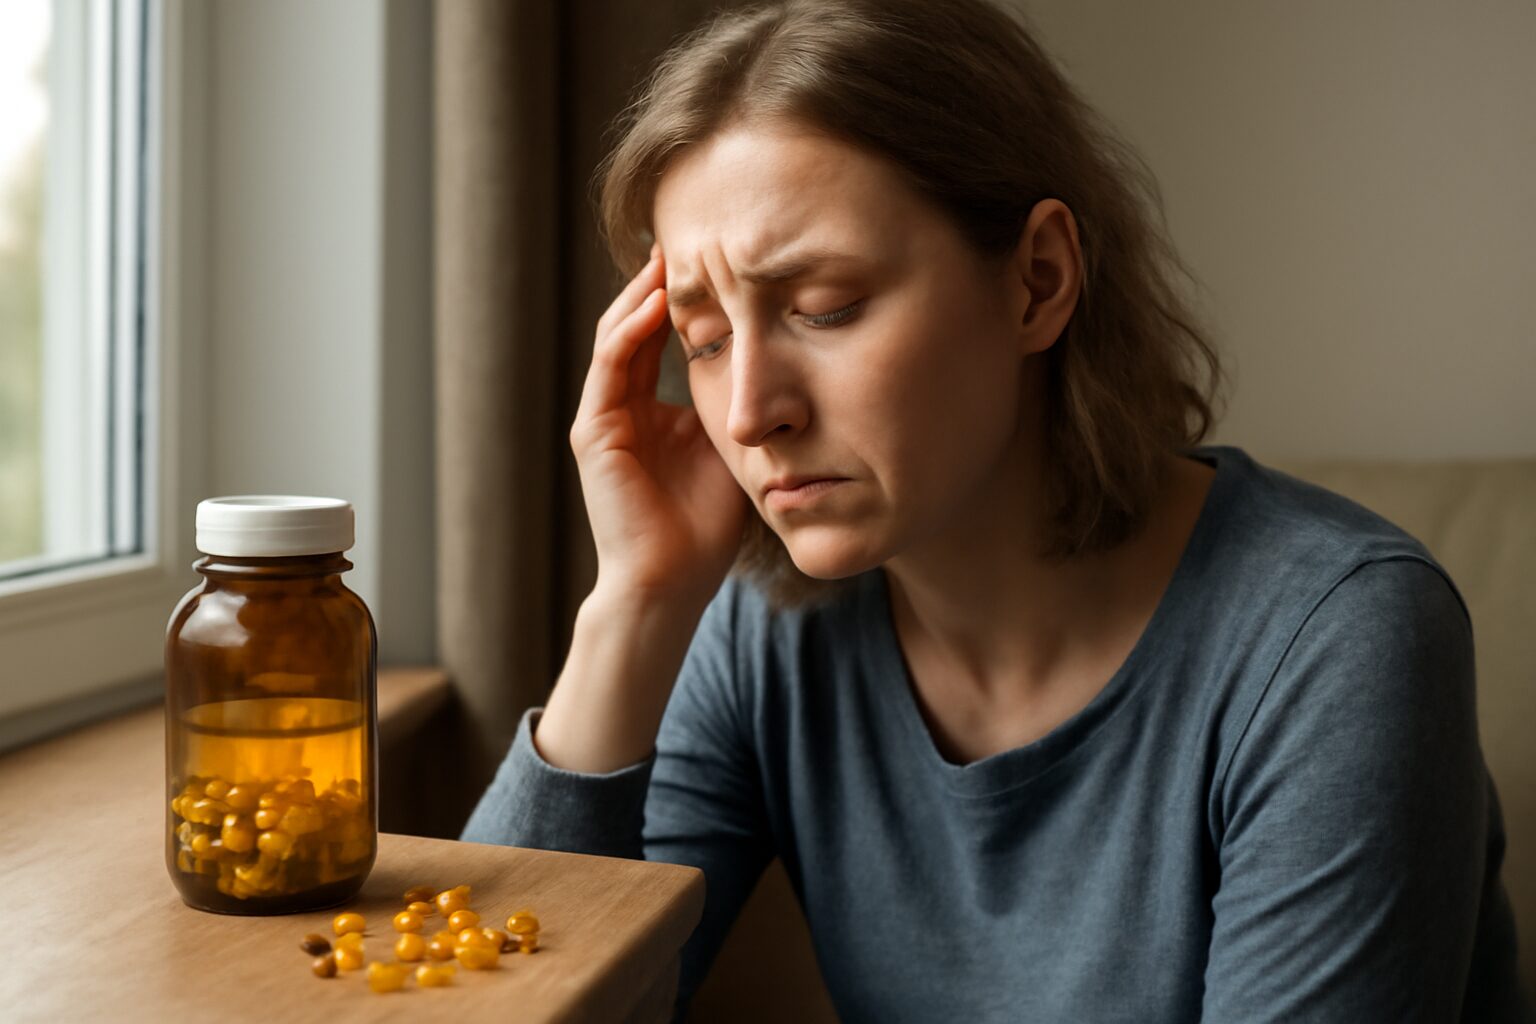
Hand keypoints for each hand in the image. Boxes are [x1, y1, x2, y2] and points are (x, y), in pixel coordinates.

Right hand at [570, 244, 748, 607]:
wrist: (672, 583)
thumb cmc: (705, 530)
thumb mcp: (733, 451)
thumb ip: (739, 408)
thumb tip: (779, 365)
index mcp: (652, 412)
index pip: (662, 339)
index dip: (685, 299)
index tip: (716, 260)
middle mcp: (622, 408)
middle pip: (635, 326)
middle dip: (658, 283)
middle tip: (688, 238)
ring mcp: (603, 418)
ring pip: (616, 336)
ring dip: (642, 295)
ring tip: (669, 256)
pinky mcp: (593, 432)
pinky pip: (609, 367)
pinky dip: (629, 332)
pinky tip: (656, 303)